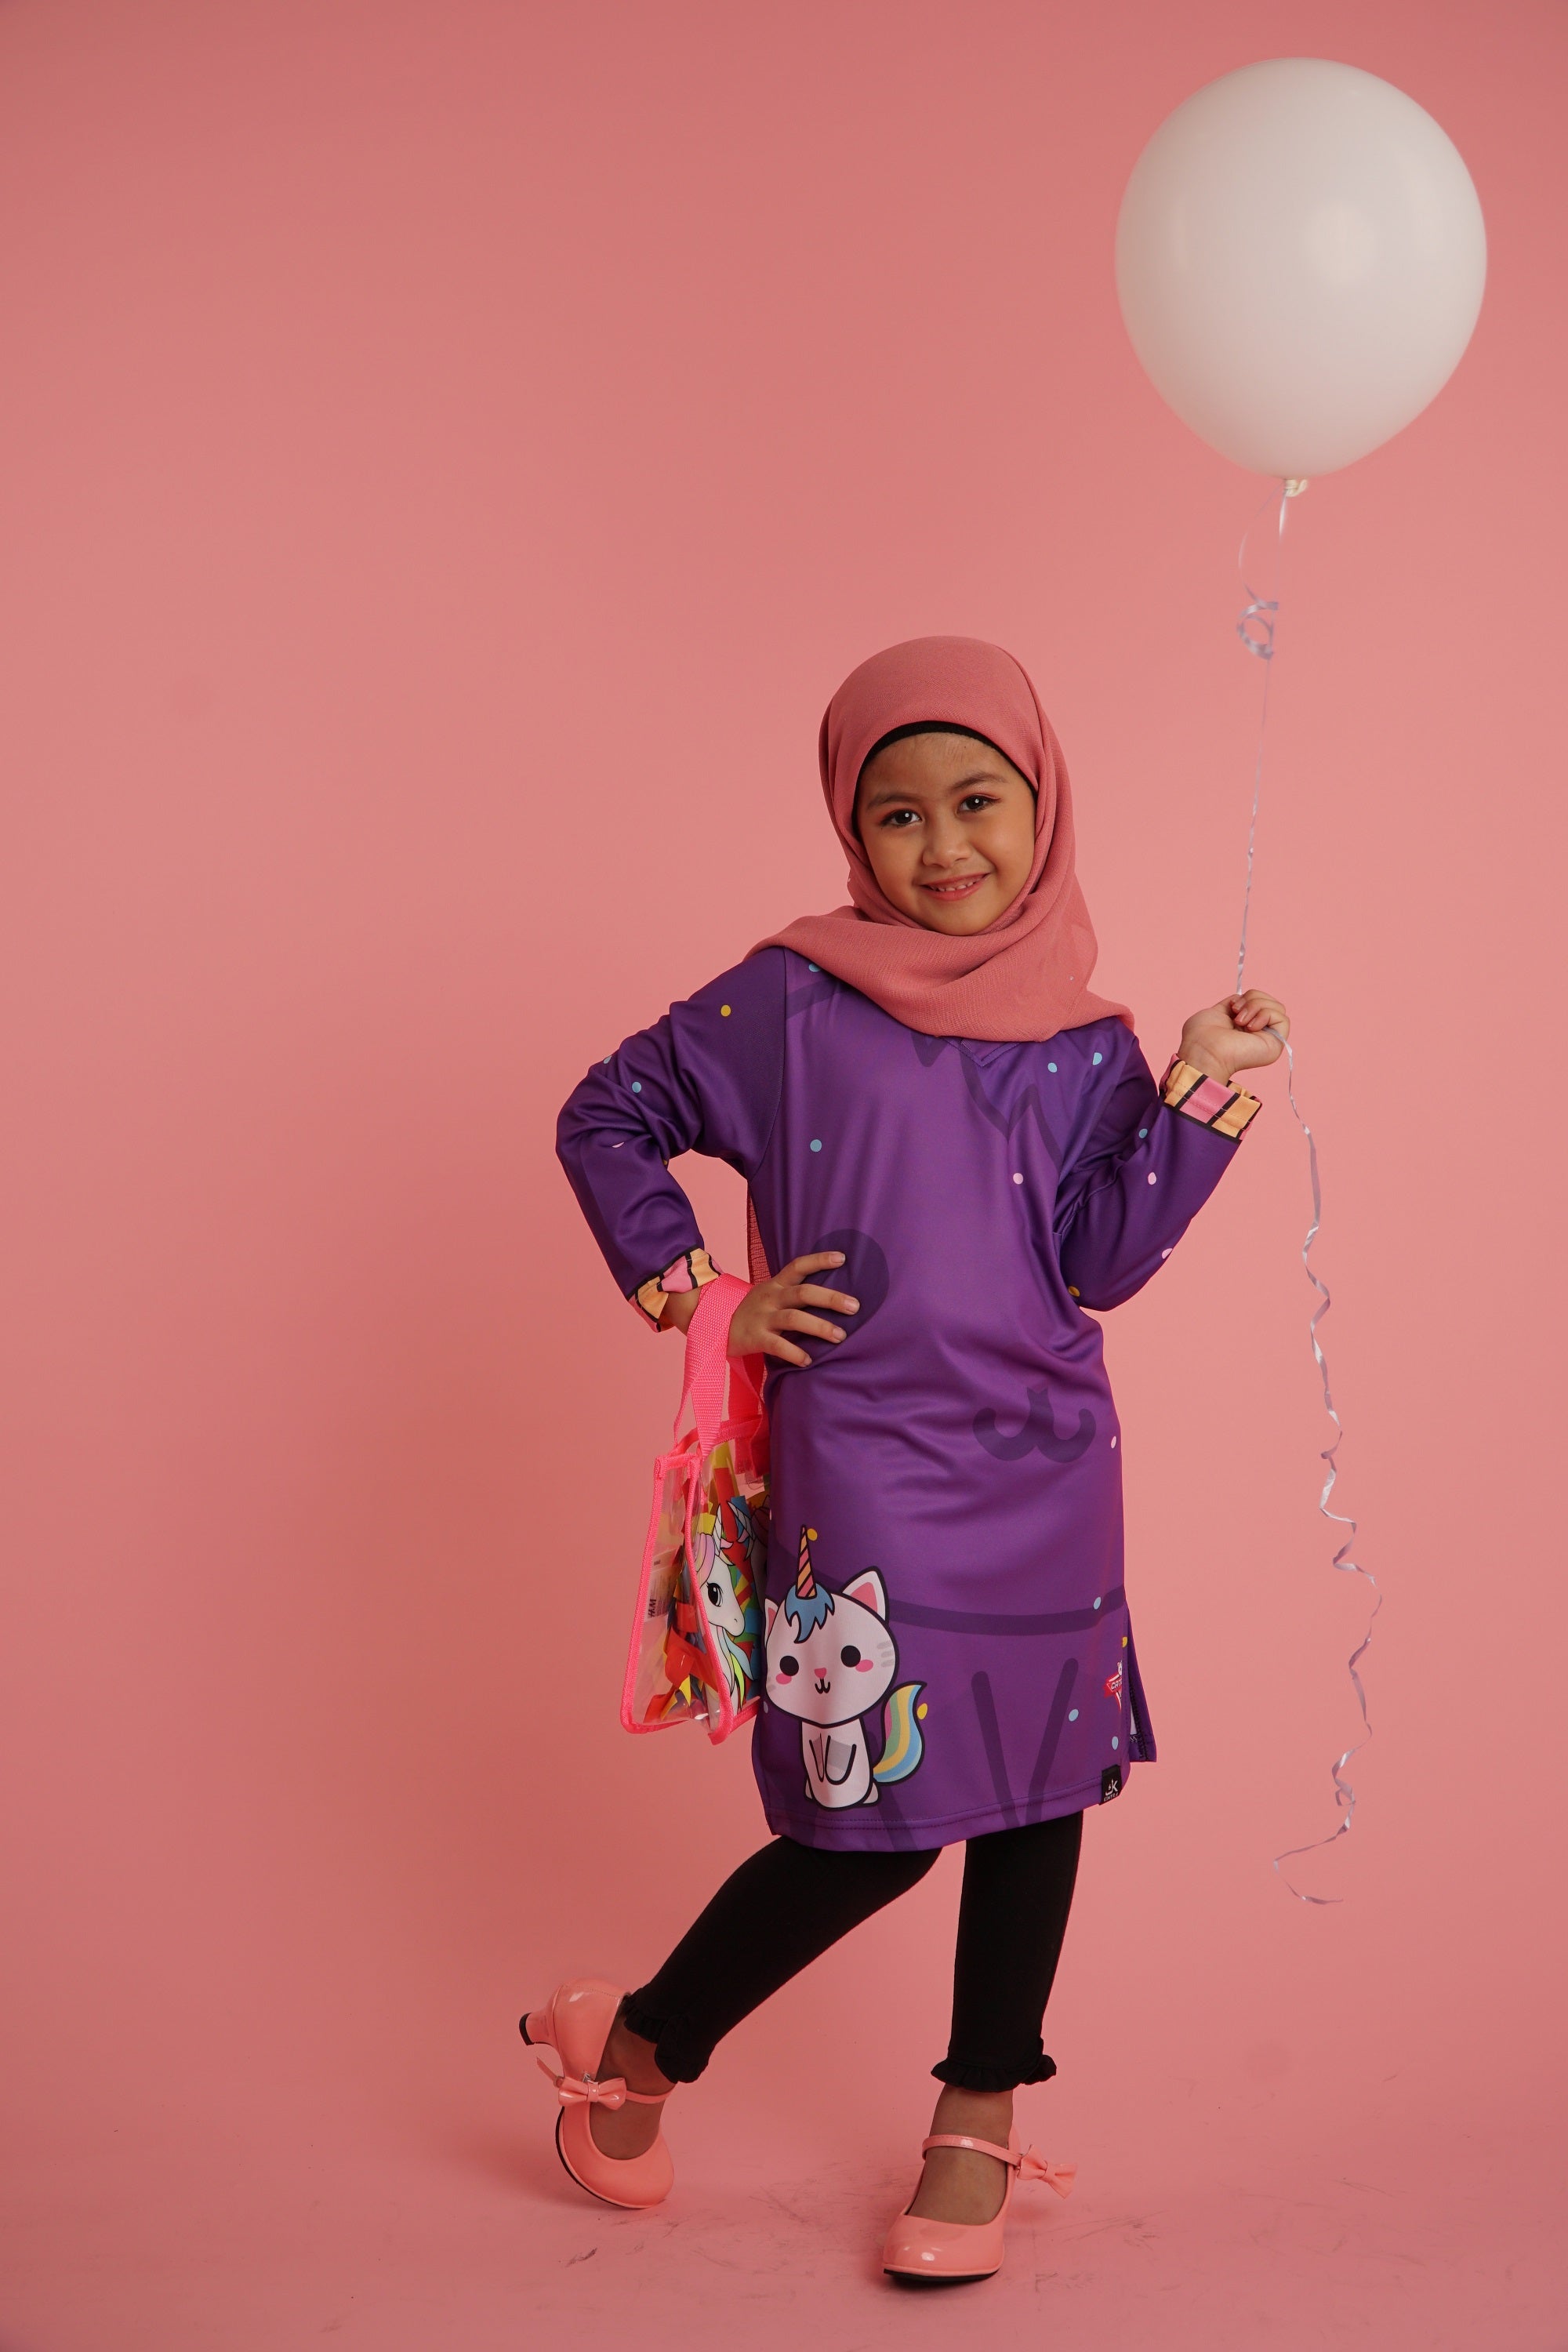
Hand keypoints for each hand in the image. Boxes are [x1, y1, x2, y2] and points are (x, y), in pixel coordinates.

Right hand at [726, 1251, 860, 1367]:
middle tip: (854, 1306)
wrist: (717, 1327)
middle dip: (830, 1298)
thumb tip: (834, 1294)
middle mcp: (771, 1297)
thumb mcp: (771, 1294)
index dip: (819, 1260)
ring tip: (840, 1336)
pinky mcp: (755, 1338)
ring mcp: (762, 1317)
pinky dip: (795, 1354)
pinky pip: (777, 1345)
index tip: (842, 1258)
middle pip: (803, 1293)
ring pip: (794, 1319)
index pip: (798, 1266)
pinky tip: (809, 1361)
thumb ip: (795, 1292)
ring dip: (819, 1327)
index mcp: (776, 1284)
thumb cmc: (756, 1311)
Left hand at [1178, 988, 1289, 1085]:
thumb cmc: (1202, 1036)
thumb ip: (1235, 1004)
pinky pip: (1283, 1018)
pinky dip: (1265, 1015)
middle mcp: (1259, 1033)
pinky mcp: (1276, 1044)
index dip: (1249, 997)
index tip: (1232, 1007)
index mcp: (1246, 1025)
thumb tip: (1243, 998)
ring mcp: (1269, 1039)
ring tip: (1240, 1021)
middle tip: (1236, 1013)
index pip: (1260, 1001)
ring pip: (1278, 1007)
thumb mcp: (1218, 1011)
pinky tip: (1250, 1027)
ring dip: (1256, 1006)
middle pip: (1270, 1001)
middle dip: (1253, 999)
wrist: (1203, 1050)